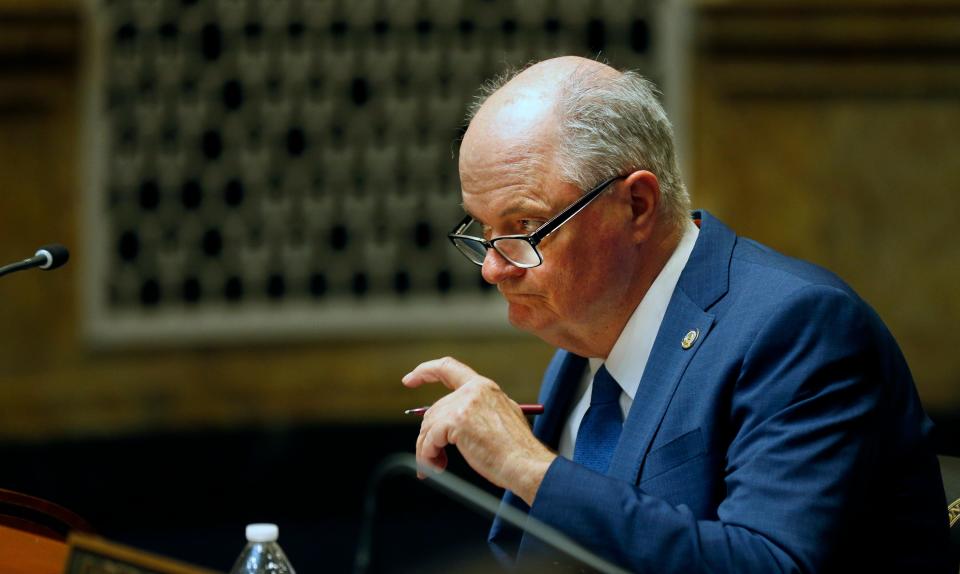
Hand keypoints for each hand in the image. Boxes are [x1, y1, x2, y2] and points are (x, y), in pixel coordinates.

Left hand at [402, 356, 556, 505]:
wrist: (526, 464)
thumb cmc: (516, 450)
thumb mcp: (501, 418)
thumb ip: (477, 412)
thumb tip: (447, 424)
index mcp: (484, 387)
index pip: (448, 367)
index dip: (425, 371)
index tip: (409, 380)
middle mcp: (473, 390)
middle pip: (434, 409)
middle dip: (428, 436)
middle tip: (431, 457)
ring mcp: (465, 404)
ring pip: (429, 426)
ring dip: (427, 449)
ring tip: (435, 466)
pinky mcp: (457, 421)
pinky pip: (429, 439)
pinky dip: (428, 455)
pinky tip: (437, 466)